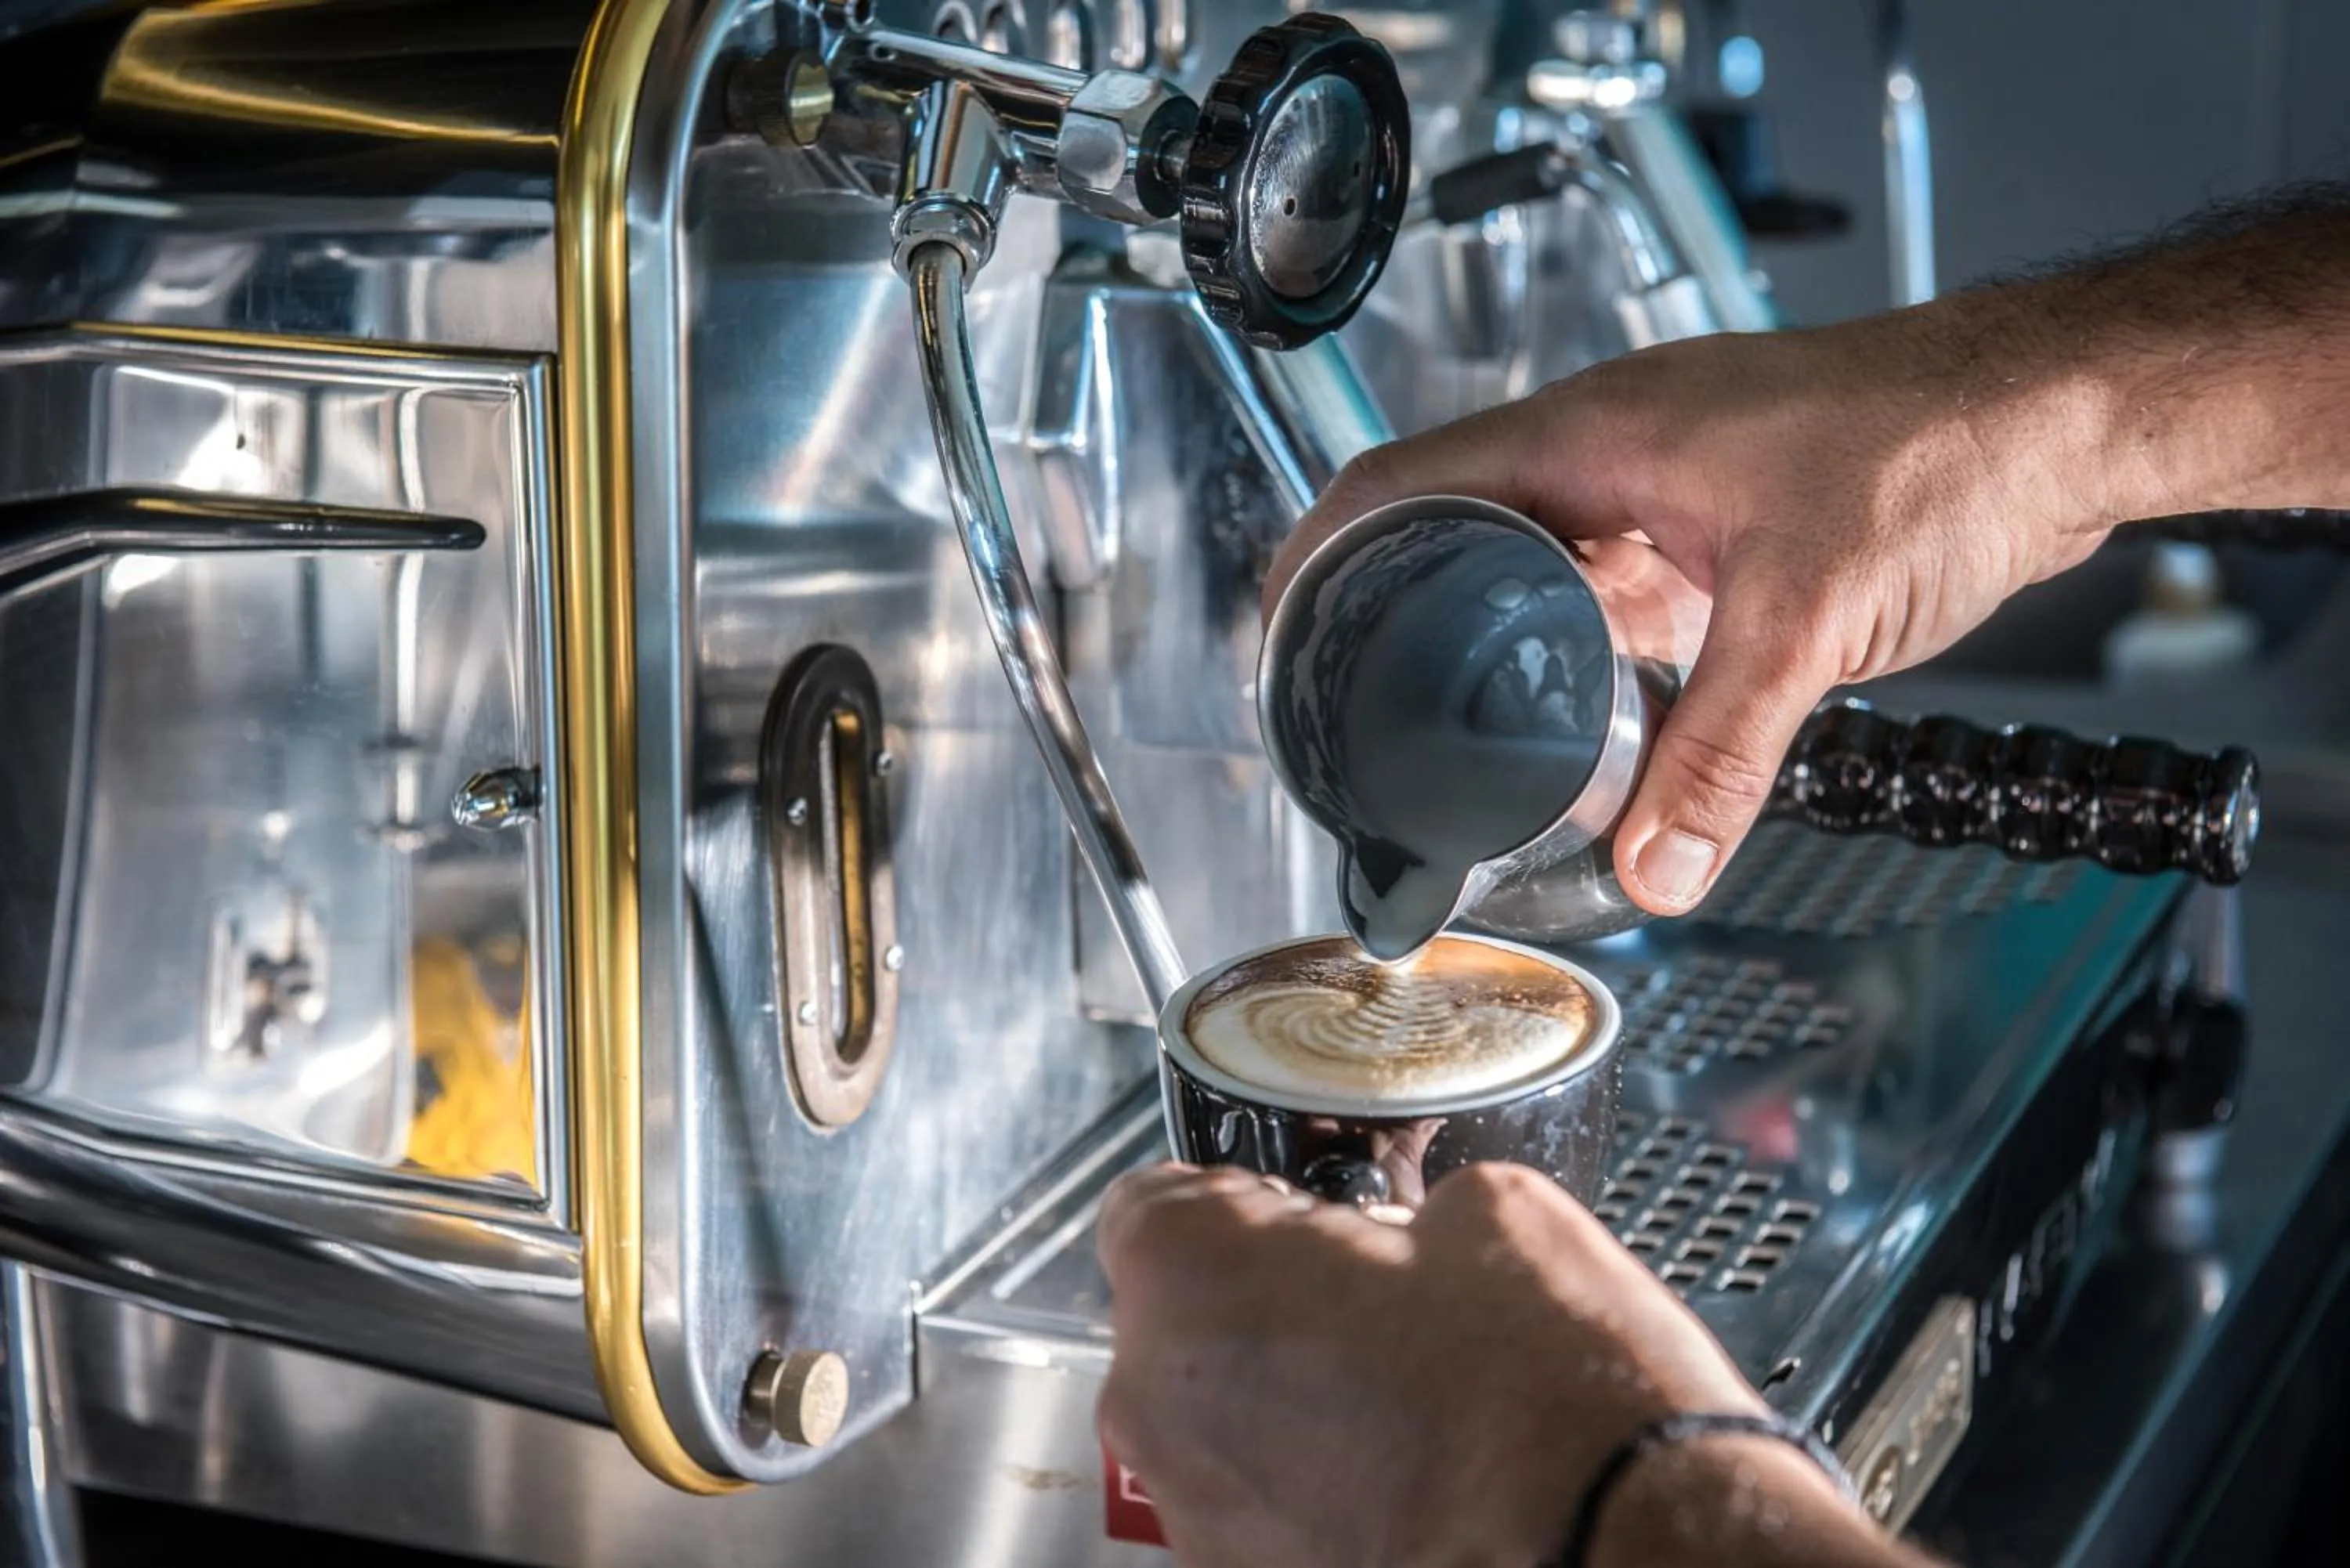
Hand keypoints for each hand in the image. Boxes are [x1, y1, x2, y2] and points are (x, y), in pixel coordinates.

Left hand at [1095, 1161, 1767, 1567]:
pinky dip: (1310, 1481)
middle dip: (1265, 1300)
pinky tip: (1405, 1469)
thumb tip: (1411, 1236)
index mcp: (1189, 1274)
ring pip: (1216, 1414)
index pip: (1150, 1201)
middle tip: (1376, 1304)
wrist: (1606, 1546)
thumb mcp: (1492, 1212)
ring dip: (1286, 1396)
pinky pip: (1254, 1498)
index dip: (1236, 1198)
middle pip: (1180, 1316)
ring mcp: (1193, 1508)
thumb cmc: (1545, 1392)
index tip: (1298, 1208)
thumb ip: (1401, 1212)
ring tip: (1405, 1397)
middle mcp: (1158, 1398)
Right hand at [1263, 307, 2122, 914]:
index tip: (1277, 633)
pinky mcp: (1714, 536)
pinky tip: (1581, 727)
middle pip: (1451, 531)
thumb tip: (1652, 870)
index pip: (1403, 480)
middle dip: (1392, 617)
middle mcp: (1610, 456)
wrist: (2063, 420)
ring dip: (1488, 646)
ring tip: (1443, 737)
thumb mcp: (1809, 615)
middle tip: (1352, 715)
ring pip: (1533, 571)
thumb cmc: (1943, 448)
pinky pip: (1613, 601)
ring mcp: (1662, 495)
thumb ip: (1722, 753)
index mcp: (1591, 434)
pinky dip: (1581, 661)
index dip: (1321, 553)